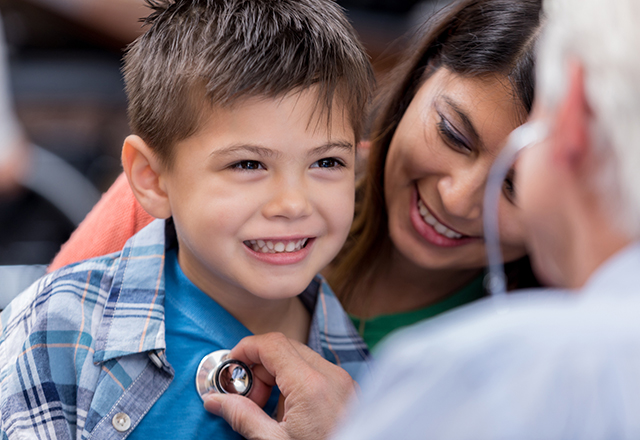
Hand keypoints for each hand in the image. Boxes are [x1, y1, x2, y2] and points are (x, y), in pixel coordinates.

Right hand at [203, 332, 357, 439]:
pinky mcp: (348, 390)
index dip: (245, 349)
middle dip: (259, 367)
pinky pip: (316, 372)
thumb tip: (216, 400)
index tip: (231, 364)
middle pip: (285, 348)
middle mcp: (331, 375)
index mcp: (311, 384)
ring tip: (270, 410)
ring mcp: (343, 381)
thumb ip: (242, 417)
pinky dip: (297, 382)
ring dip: (278, 375)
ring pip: (300, 358)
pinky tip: (291, 412)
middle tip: (248, 397)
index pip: (271, 344)